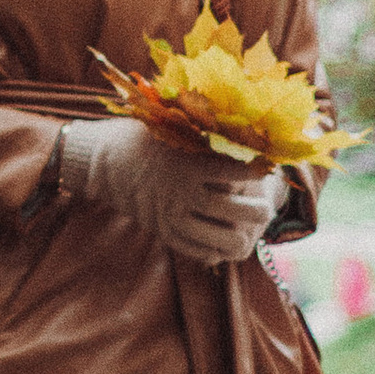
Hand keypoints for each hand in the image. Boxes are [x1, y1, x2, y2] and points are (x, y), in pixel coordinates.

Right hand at [60, 117, 286, 261]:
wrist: (104, 161)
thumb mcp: (173, 126)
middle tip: (268, 209)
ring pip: (217, 237)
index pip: (233, 172)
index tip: (270, 169)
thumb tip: (243, 123)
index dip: (256, 172)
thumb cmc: (143, 136)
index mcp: (186, 164)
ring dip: (239, 237)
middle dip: (255, 212)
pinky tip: (225, 245)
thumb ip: (205, 130)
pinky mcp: (162, 230)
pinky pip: (194, 249)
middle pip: (231, 211)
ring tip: (251, 233)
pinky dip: (213, 250)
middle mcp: (180, 193)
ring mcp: (170, 216)